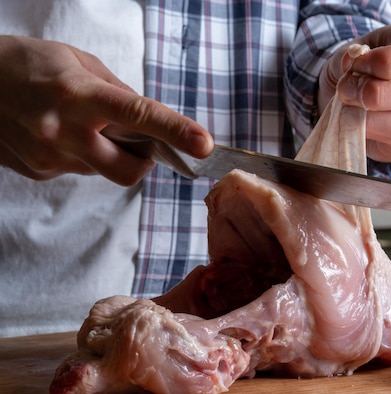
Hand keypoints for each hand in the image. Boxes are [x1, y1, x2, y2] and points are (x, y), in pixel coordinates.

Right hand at [0, 36, 212, 185]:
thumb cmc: (23, 64)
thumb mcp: (77, 61)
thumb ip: (116, 90)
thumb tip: (146, 115)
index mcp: (79, 95)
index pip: (138, 116)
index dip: (175, 132)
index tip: (204, 144)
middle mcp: (65, 132)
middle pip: (129, 170)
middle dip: (144, 162)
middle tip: (139, 143)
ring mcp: (49, 157)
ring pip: (104, 171)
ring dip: (109, 154)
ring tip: (84, 126)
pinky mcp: (39, 172)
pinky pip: (78, 171)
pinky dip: (83, 156)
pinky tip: (60, 134)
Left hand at [318, 23, 390, 162]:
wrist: (353, 89)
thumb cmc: (362, 64)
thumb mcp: (354, 50)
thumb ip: (352, 56)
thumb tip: (352, 67)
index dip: (386, 61)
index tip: (356, 65)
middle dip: (378, 93)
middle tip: (347, 90)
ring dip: (374, 117)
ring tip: (349, 106)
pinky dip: (373, 130)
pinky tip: (357, 120)